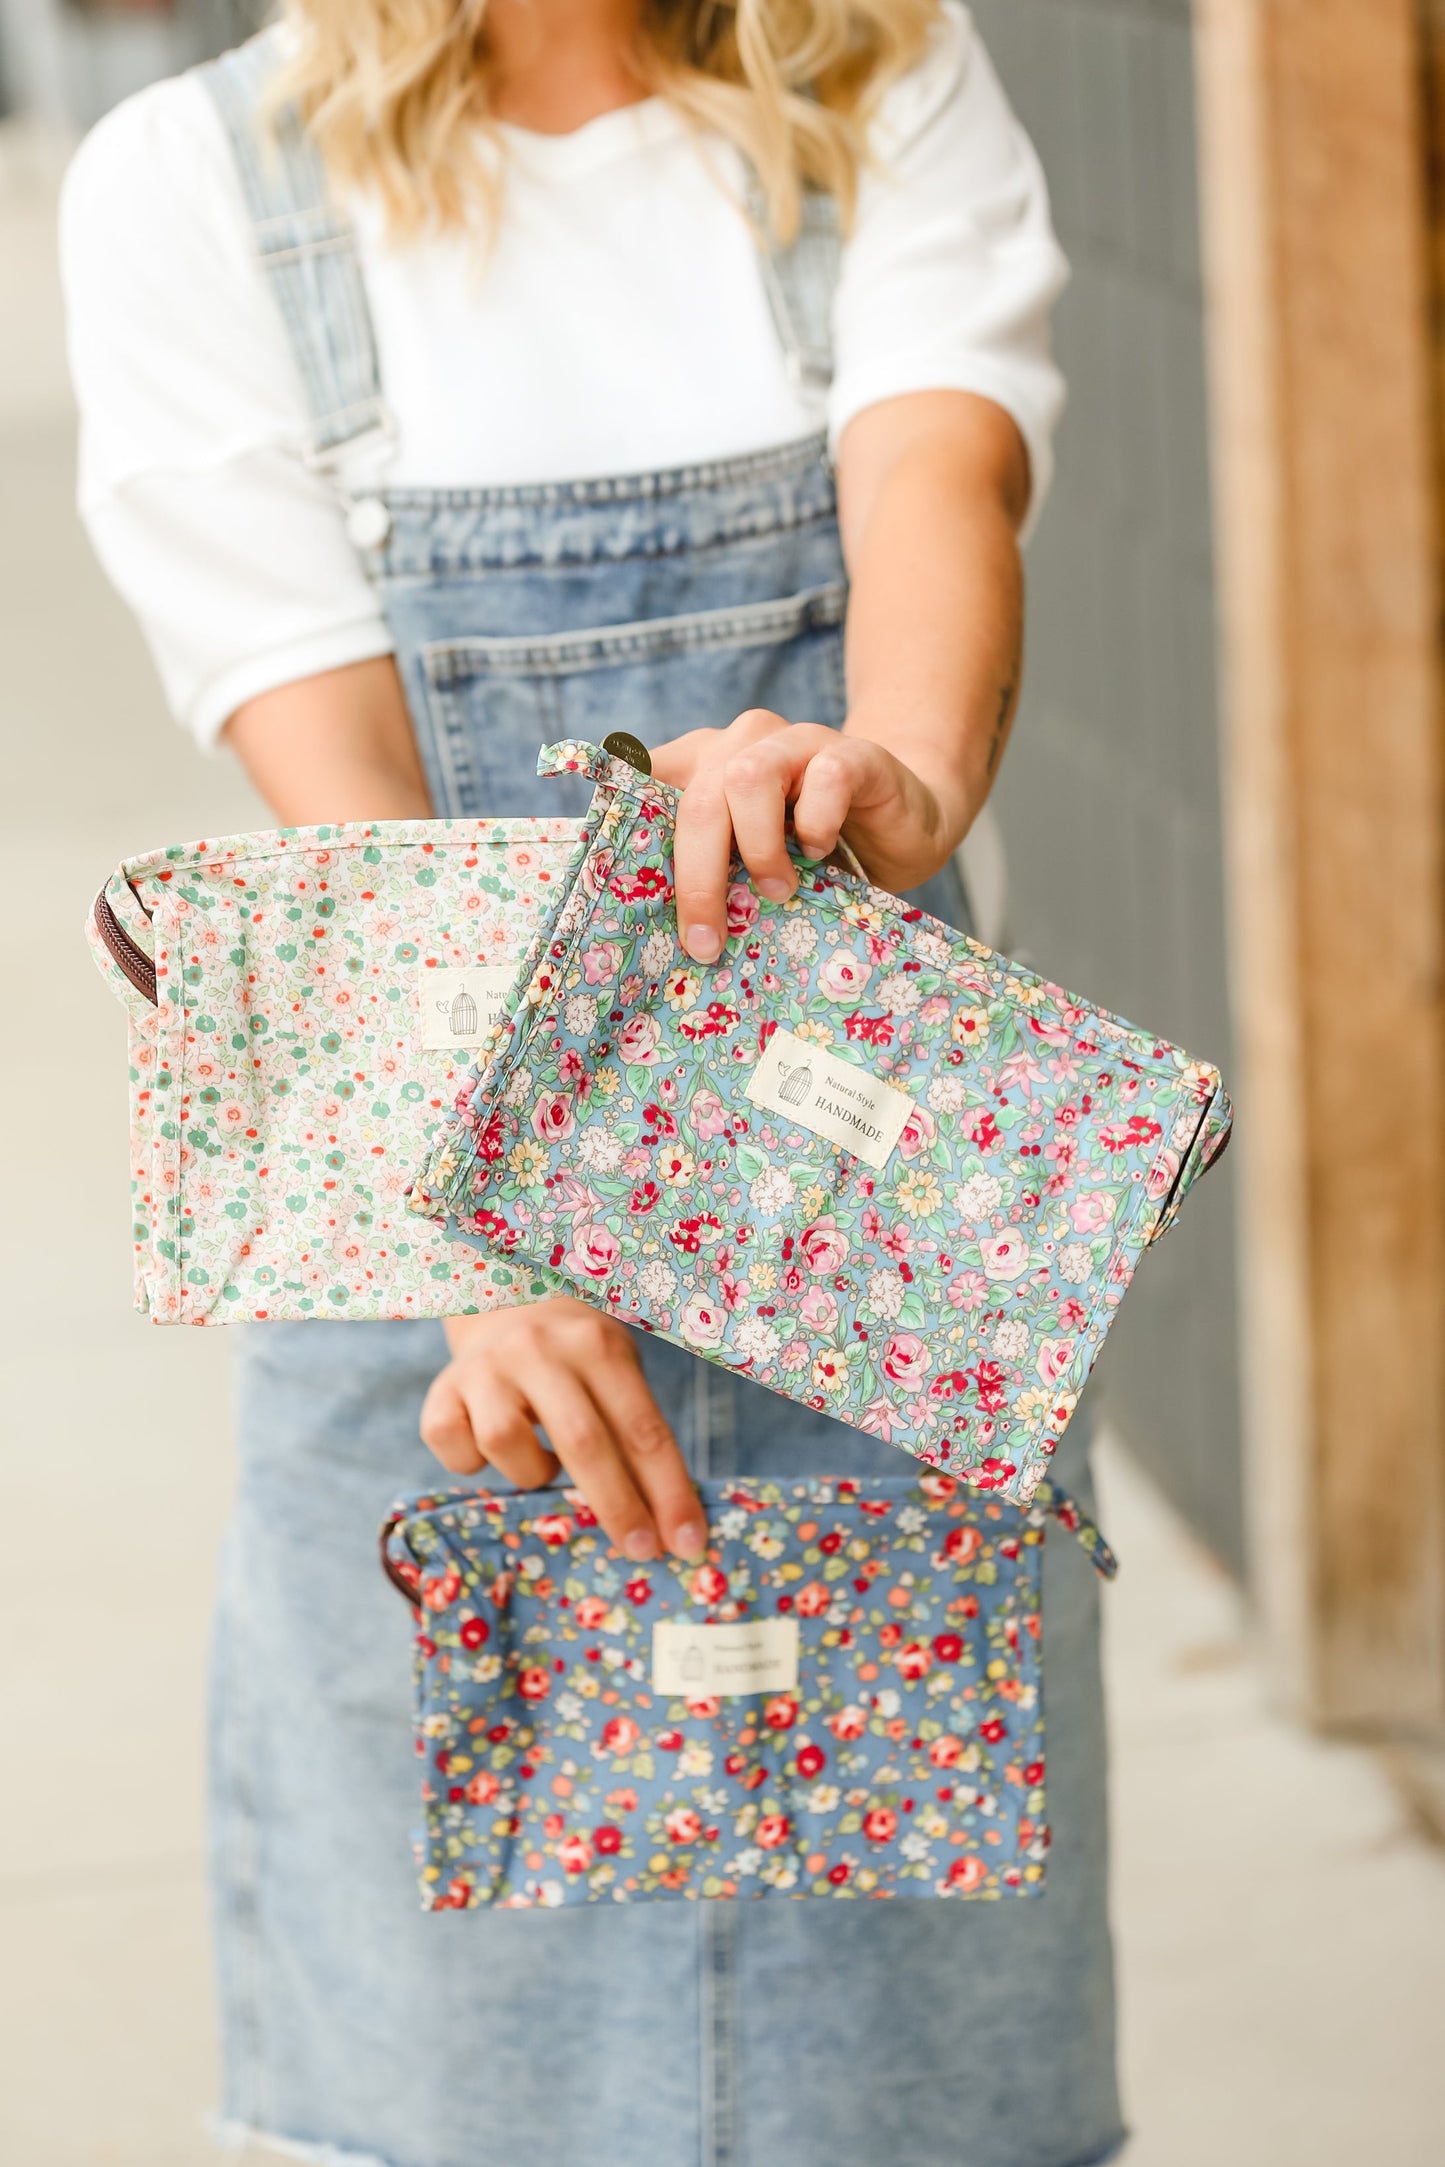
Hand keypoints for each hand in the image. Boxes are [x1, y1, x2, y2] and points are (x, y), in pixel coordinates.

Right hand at [420, 1300, 705, 1561]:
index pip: (643, 1428)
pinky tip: (491, 1450)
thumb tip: (665, 1524)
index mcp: (597, 1346)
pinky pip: (455, 1450)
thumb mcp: (616, 1376)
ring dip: (533, 1472)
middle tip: (641, 1550)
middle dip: (617, 1506)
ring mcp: (485, 1368)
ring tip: (545, 1464)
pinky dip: (473, 1464)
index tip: (687, 1543)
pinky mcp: (441, 1390)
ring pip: (505, 1442)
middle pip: (582, 1440)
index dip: (668, 1492)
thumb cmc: (578, 1362)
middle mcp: (538, 1349)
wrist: (509, 1310)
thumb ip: (633, 1436)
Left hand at [651, 710, 967, 963]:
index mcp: (706, 763)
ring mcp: (798, 742)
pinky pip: (825, 778)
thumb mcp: (750, 864)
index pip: (646, 778)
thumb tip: (662, 930)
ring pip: (748, 777)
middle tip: (707, 939)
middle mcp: (745, 743)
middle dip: (697, 876)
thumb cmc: (816, 853)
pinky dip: (817, 824)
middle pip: (697, 797)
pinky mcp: (853, 755)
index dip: (628, 827)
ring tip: (777, 889)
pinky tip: (820, 852)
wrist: (902, 826)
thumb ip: (709, 871)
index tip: (623, 888)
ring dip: (757, 846)